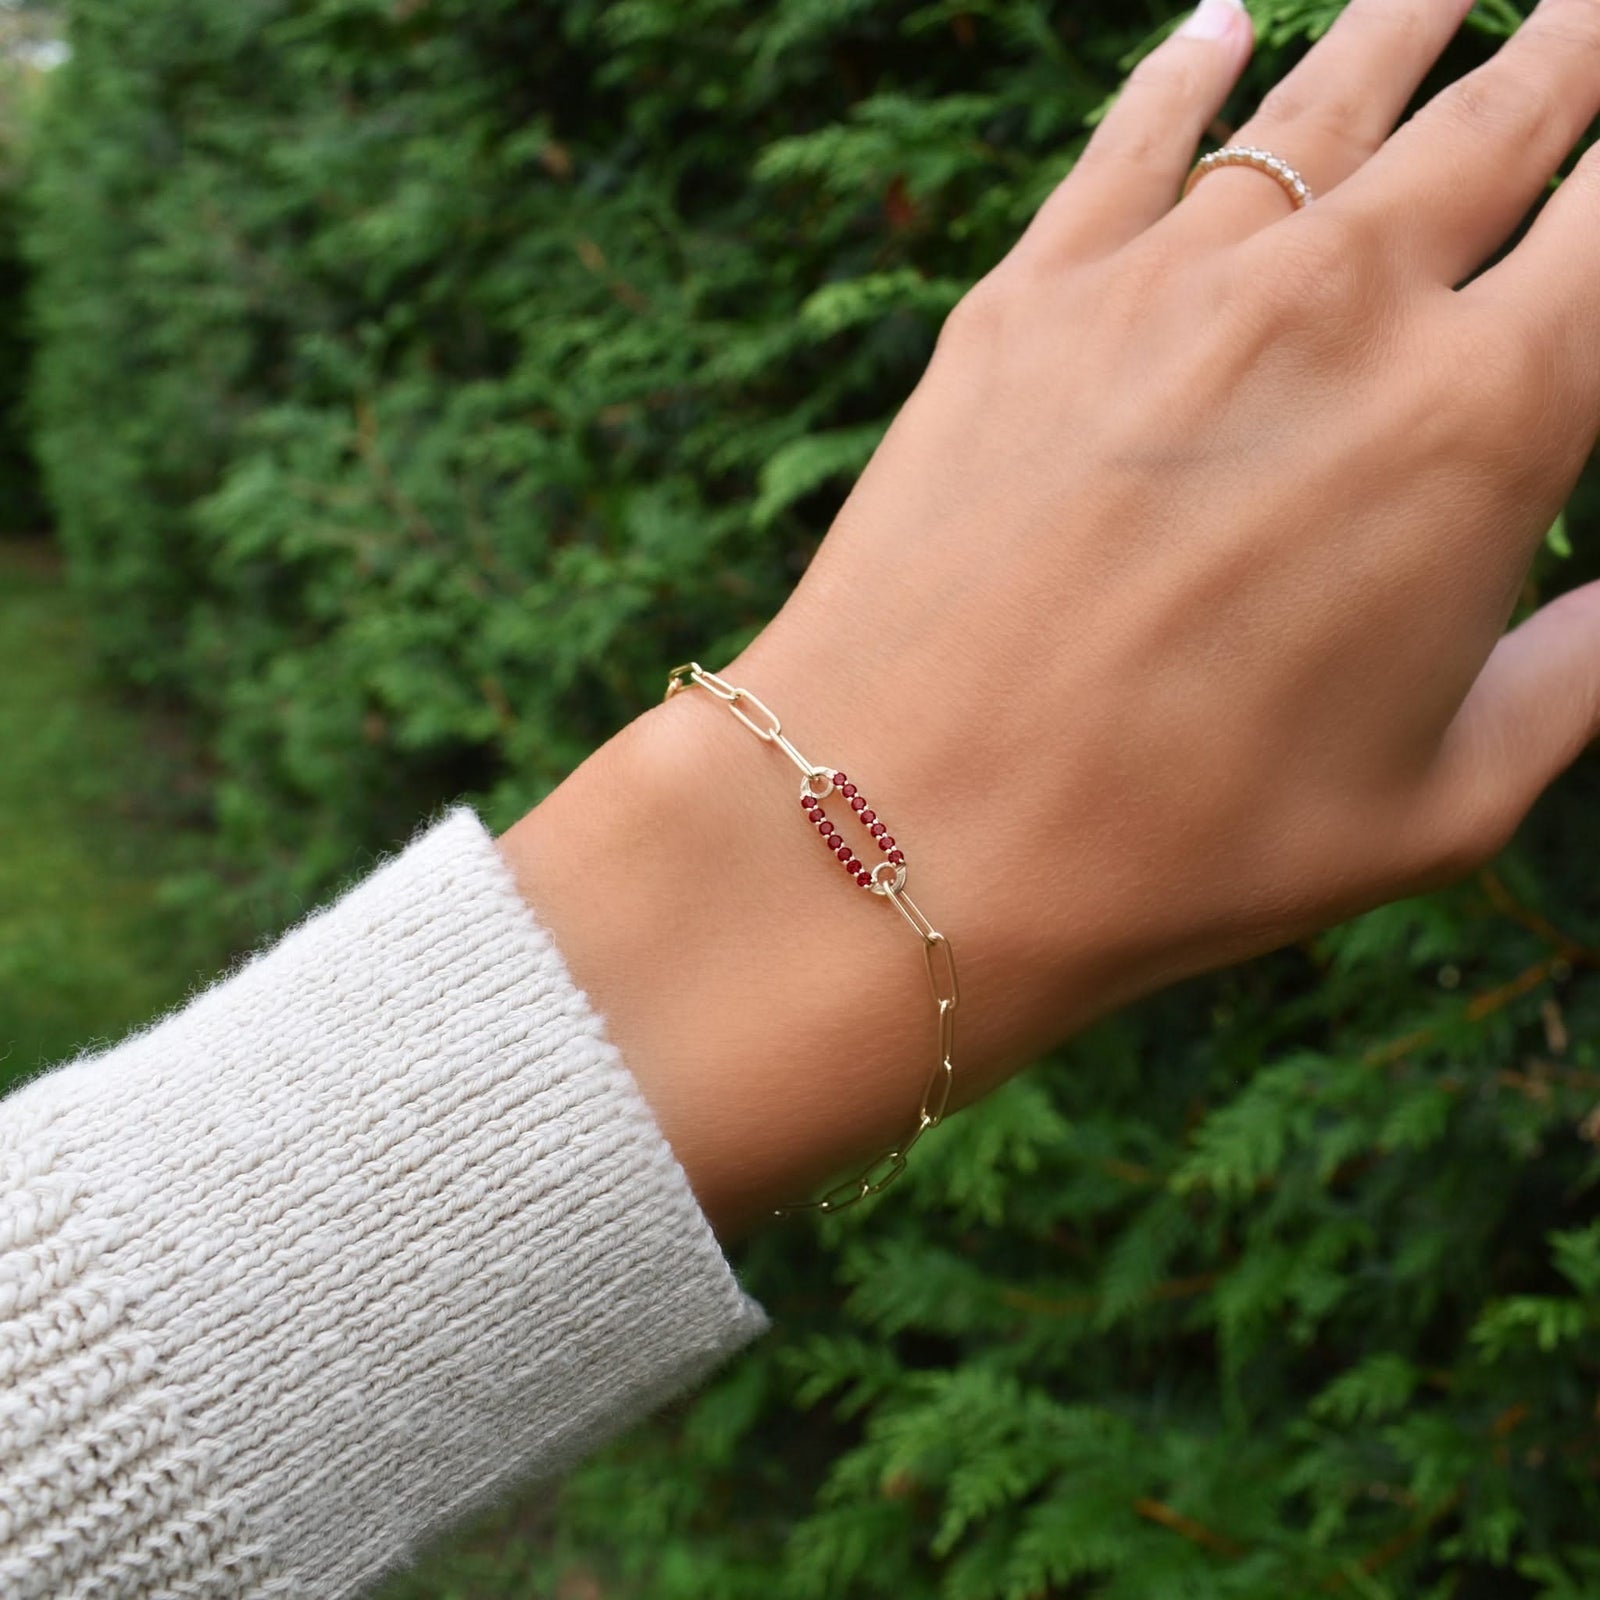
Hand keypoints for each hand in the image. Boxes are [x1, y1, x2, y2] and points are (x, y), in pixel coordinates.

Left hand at [504, 0, 1599, 1232]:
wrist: (910, 823)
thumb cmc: (1177, 848)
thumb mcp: (1431, 807)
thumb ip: (1575, 676)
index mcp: (1480, 425)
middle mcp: (1339, 309)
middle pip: (1496, 122)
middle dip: (1563, 55)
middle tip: (1584, 14)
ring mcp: (1170, 286)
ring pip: (1325, 100)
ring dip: (1405, 28)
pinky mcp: (1028, 300)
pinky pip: (1132, 143)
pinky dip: (1187, 71)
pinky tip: (1220, 26)